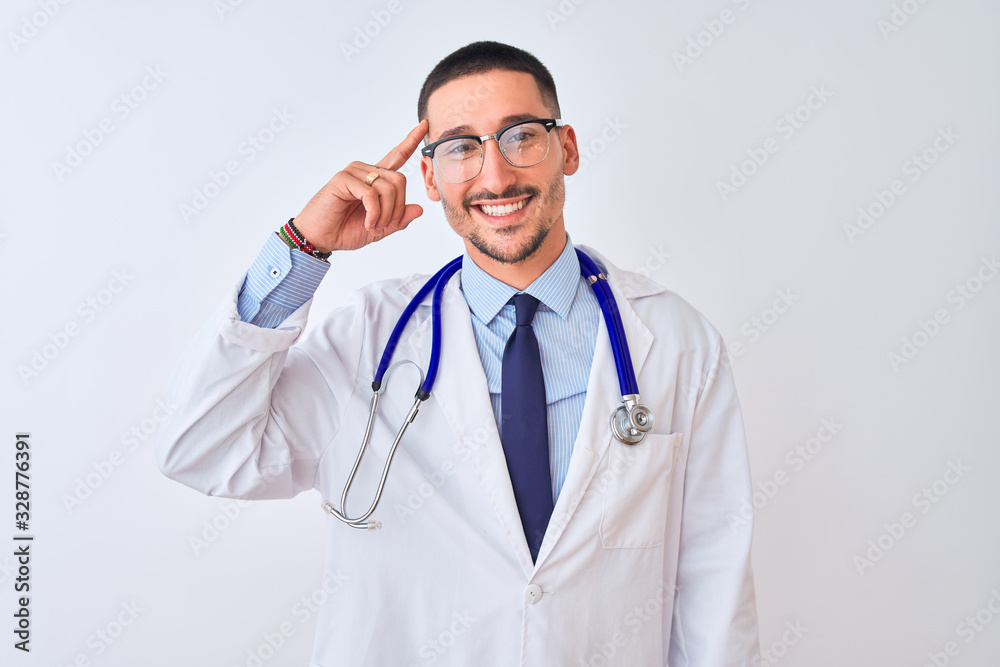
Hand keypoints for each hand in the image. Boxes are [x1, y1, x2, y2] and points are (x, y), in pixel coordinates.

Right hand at [292, 119, 427, 252]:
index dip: (411, 141)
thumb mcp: (379, 228)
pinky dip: (374, 213)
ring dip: (385, 214)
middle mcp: (365, 171)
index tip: (425, 125)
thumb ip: (399, 220)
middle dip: (398, 208)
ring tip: (373, 226)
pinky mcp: (343, 179)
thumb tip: (419, 209)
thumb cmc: (344, 230)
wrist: (320, 238)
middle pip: (399, 180)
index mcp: (375, 179)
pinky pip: (371, 194)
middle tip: (386, 225)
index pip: (397, 156)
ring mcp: (353, 172)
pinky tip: (368, 223)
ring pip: (388, 188)